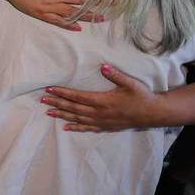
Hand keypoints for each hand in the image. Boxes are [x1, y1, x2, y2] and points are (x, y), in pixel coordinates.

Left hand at [41, 64, 163, 131]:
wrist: (152, 113)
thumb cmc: (141, 96)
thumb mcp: (130, 83)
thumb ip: (116, 75)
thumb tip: (103, 66)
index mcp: (103, 101)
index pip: (78, 97)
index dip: (63, 93)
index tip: (50, 89)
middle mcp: (100, 113)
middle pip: (74, 108)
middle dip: (57, 103)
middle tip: (42, 99)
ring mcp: (102, 122)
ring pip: (77, 119)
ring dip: (62, 115)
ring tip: (48, 112)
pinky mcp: (106, 127)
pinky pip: (87, 128)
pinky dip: (76, 127)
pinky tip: (66, 127)